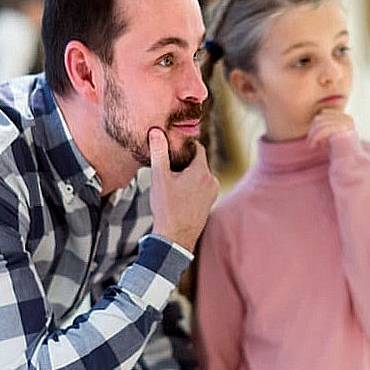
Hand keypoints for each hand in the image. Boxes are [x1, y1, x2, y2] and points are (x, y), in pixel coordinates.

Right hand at [148, 127, 218, 251]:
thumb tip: (156, 132)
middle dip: (184, 162)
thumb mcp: (159, 178)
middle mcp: (212, 180)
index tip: (173, 148)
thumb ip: (159, 153)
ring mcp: (213, 192)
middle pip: (198, 162)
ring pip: (200, 175)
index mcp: (202, 171)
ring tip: (172, 183)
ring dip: (188, 175)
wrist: (176, 238)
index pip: (197, 147)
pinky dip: (192, 186)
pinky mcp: (210, 202)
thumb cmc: (167, 208)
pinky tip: (179, 194)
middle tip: (168, 167)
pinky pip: (202, 187)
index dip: (185, 145)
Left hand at [307, 109, 355, 148]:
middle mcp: (347, 119)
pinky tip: (313, 146)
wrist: (348, 163)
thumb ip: (330, 123)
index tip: (314, 137)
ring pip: (318, 123)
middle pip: (319, 118)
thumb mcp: (334, 134)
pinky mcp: (342, 131)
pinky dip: (314, 138)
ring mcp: (345, 124)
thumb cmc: (339, 151)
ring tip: (311, 145)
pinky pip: (322, 130)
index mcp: (346, 118)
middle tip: (311, 142)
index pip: (323, 114)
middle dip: (312, 130)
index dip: (315, 125)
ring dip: (311, 135)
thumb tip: (322, 111)